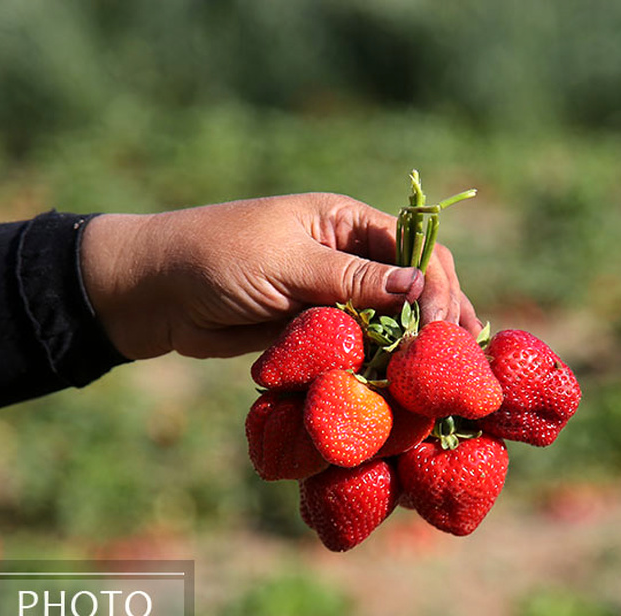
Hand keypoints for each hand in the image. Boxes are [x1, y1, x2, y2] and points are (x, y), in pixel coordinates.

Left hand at [80, 193, 480, 359]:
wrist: (157, 293)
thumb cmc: (217, 257)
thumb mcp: (287, 262)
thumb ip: (351, 278)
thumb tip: (420, 286)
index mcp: (345, 222)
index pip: (413, 248)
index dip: (434, 283)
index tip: (438, 325)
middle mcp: (347, 256)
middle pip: (412, 285)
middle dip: (439, 316)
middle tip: (463, 356)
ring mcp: (332, 296)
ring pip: (389, 321)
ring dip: (414, 346)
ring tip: (446, 377)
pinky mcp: (315, 331)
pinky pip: (358, 347)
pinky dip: (380, 364)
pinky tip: (401, 387)